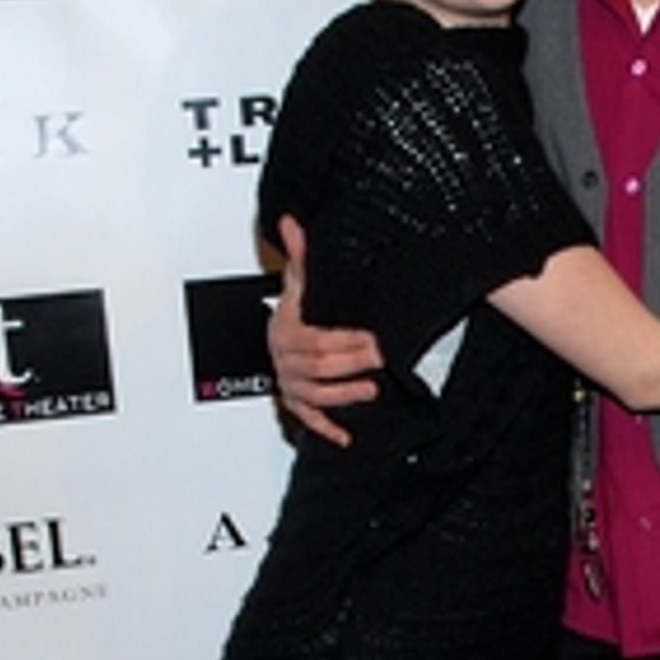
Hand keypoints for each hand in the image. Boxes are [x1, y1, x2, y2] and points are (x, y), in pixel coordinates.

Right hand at [269, 213, 382, 447]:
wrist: (277, 336)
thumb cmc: (294, 312)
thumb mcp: (299, 283)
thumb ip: (301, 255)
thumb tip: (293, 223)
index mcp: (285, 330)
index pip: (317, 338)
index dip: (347, 339)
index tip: (373, 336)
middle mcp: (285, 359)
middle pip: (321, 366)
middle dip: (354, 363)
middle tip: (383, 357)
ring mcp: (290, 383)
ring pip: (317, 394)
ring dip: (345, 394)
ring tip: (372, 388)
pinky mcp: (296, 403)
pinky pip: (309, 420)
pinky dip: (327, 429)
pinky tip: (346, 437)